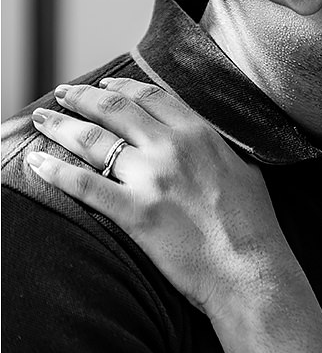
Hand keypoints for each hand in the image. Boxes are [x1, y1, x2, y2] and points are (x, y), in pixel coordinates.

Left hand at [26, 78, 291, 318]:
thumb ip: (219, 151)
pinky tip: (35, 163)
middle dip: (83, 97)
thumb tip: (209, 145)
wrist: (251, 267)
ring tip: (42, 118)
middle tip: (62, 93)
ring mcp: (152, 178)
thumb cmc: (255, 226)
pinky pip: (83, 185)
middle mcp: (173, 146)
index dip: (122, 87)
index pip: (152, 97)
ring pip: (93, 140)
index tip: (104, 84)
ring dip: (61, 126)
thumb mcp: (246, 170)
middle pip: (116, 109)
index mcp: (201, 133)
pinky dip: (55, 172)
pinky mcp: (134, 211)